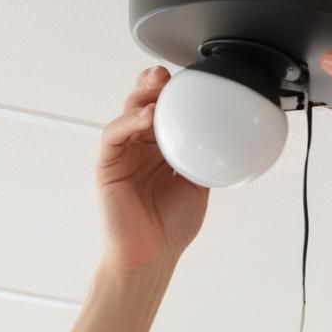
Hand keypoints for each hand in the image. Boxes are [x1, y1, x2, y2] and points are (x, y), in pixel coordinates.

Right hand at [95, 66, 210, 273]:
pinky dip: (129, 123)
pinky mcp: (107, 165)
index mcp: (162, 152)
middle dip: (154, 86)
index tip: (189, 82)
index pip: (165, 115)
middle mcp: (140, 149)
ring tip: (158, 88)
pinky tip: (147, 118)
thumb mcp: (197, 187)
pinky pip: (115, 135)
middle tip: (168, 75)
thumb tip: (223, 140)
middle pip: (144, 107)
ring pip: (128, 114)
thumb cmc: (171, 227)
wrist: (152, 256)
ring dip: (142, 97)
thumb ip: (204, 162)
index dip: (173, 97)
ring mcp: (123, 155)